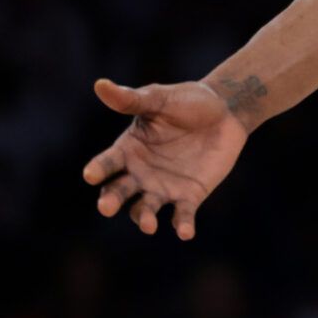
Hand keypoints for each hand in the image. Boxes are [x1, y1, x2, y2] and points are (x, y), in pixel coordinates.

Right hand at [80, 78, 250, 239]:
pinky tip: (186, 232)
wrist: (227, 112)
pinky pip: (182, 215)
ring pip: (144, 209)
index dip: (97, 169)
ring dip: (143, 218)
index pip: (106, 163)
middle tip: (107, 207)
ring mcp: (162, 187)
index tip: (90, 174)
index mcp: (127, 150)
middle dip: (111, 200)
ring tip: (148, 224)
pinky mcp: (188, 196)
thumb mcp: (160, 99)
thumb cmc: (188, 102)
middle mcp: (139, 173)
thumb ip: (132, 99)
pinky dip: (182, 225)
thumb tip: (100, 85)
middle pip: (118, 192)